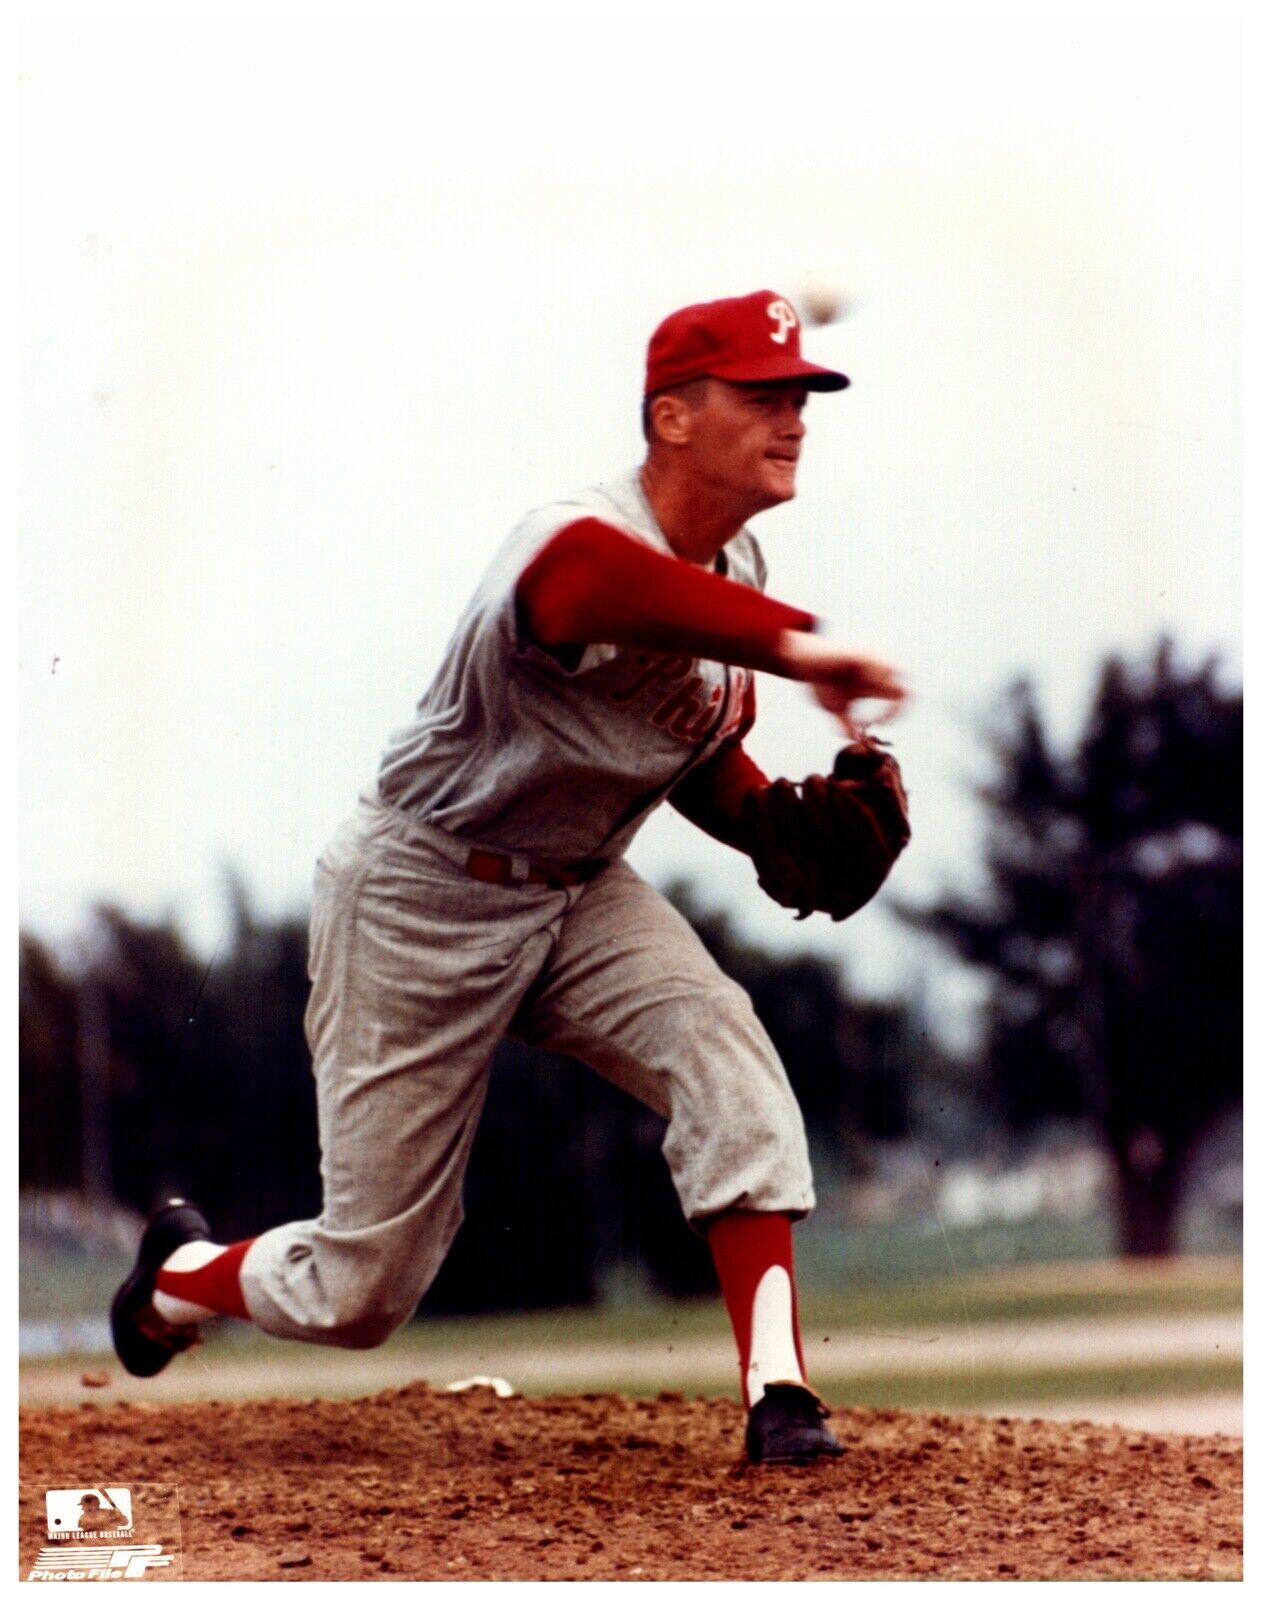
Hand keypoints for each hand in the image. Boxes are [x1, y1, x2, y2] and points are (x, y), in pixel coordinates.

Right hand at [777, 631, 906, 739]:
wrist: (804, 661)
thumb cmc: (821, 682)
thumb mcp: (835, 710)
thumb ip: (847, 725)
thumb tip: (857, 741)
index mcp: (877, 687)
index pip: (902, 701)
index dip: (895, 716)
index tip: (876, 725)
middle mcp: (880, 674)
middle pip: (909, 690)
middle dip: (898, 709)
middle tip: (880, 720)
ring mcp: (874, 661)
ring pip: (902, 673)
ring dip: (886, 690)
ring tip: (866, 699)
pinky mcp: (864, 653)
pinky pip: (881, 666)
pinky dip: (873, 680)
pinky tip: (857, 688)